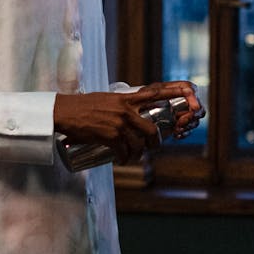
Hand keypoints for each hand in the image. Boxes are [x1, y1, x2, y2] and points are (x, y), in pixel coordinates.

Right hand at [53, 81, 203, 163]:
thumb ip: (120, 105)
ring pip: (138, 144)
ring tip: (130, 158)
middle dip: (154, 143)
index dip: (174, 93)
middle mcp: (125, 110)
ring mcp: (118, 123)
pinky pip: (123, 152)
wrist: (63, 112)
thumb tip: (130, 116)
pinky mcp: (109, 136)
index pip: (155, 93)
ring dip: (137, 155)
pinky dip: (124, 159)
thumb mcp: (106, 99)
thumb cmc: (81, 106)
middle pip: (151, 130)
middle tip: (150, 149)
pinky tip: (120, 161)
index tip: (190, 92)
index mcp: (126, 98)